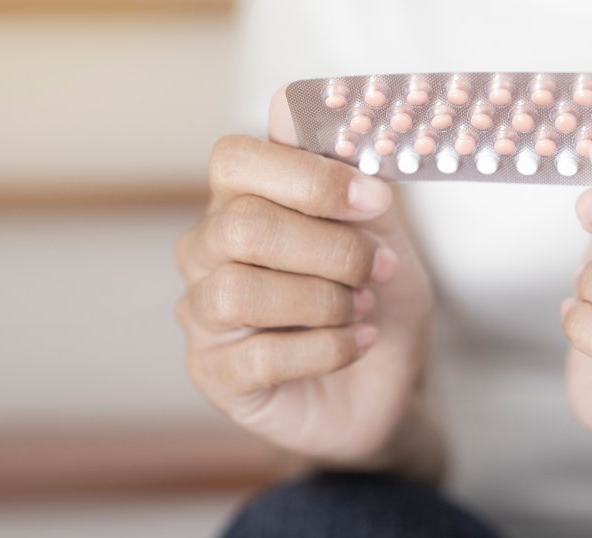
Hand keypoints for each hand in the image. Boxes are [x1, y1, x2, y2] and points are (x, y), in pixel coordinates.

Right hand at [175, 134, 432, 465]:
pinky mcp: (215, 375)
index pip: (234, 160)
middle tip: (378, 268)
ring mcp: (203, 315)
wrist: (389, 380)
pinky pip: (259, 357)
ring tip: (363, 309)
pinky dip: (326, 349)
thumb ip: (345, 175)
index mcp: (240, 201)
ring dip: (324, 300)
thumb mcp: (381, 231)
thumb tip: (288, 103)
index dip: (309, 176)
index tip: (376, 199)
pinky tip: (358, 343)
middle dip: (330, 248)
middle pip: (242, 226)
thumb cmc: (376, 298)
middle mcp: (207, 252)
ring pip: (240, 292)